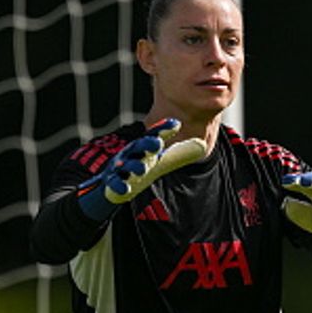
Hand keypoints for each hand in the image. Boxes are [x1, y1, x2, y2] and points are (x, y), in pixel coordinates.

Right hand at [77, 118, 206, 219]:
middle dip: (147, 144)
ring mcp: (118, 168)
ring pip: (126, 166)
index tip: (176, 124)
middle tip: (158, 144)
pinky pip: (114, 184)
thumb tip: (203, 145)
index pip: (153, 136)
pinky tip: (125, 188)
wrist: (107, 187)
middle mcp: (129, 155)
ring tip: (142, 168)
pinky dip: (119, 185)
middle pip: (138, 147)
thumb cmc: (137, 169)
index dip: (163, 130)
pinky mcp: (110, 183)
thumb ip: (179, 154)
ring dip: (134, 166)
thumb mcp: (159, 162)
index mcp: (141, 148)